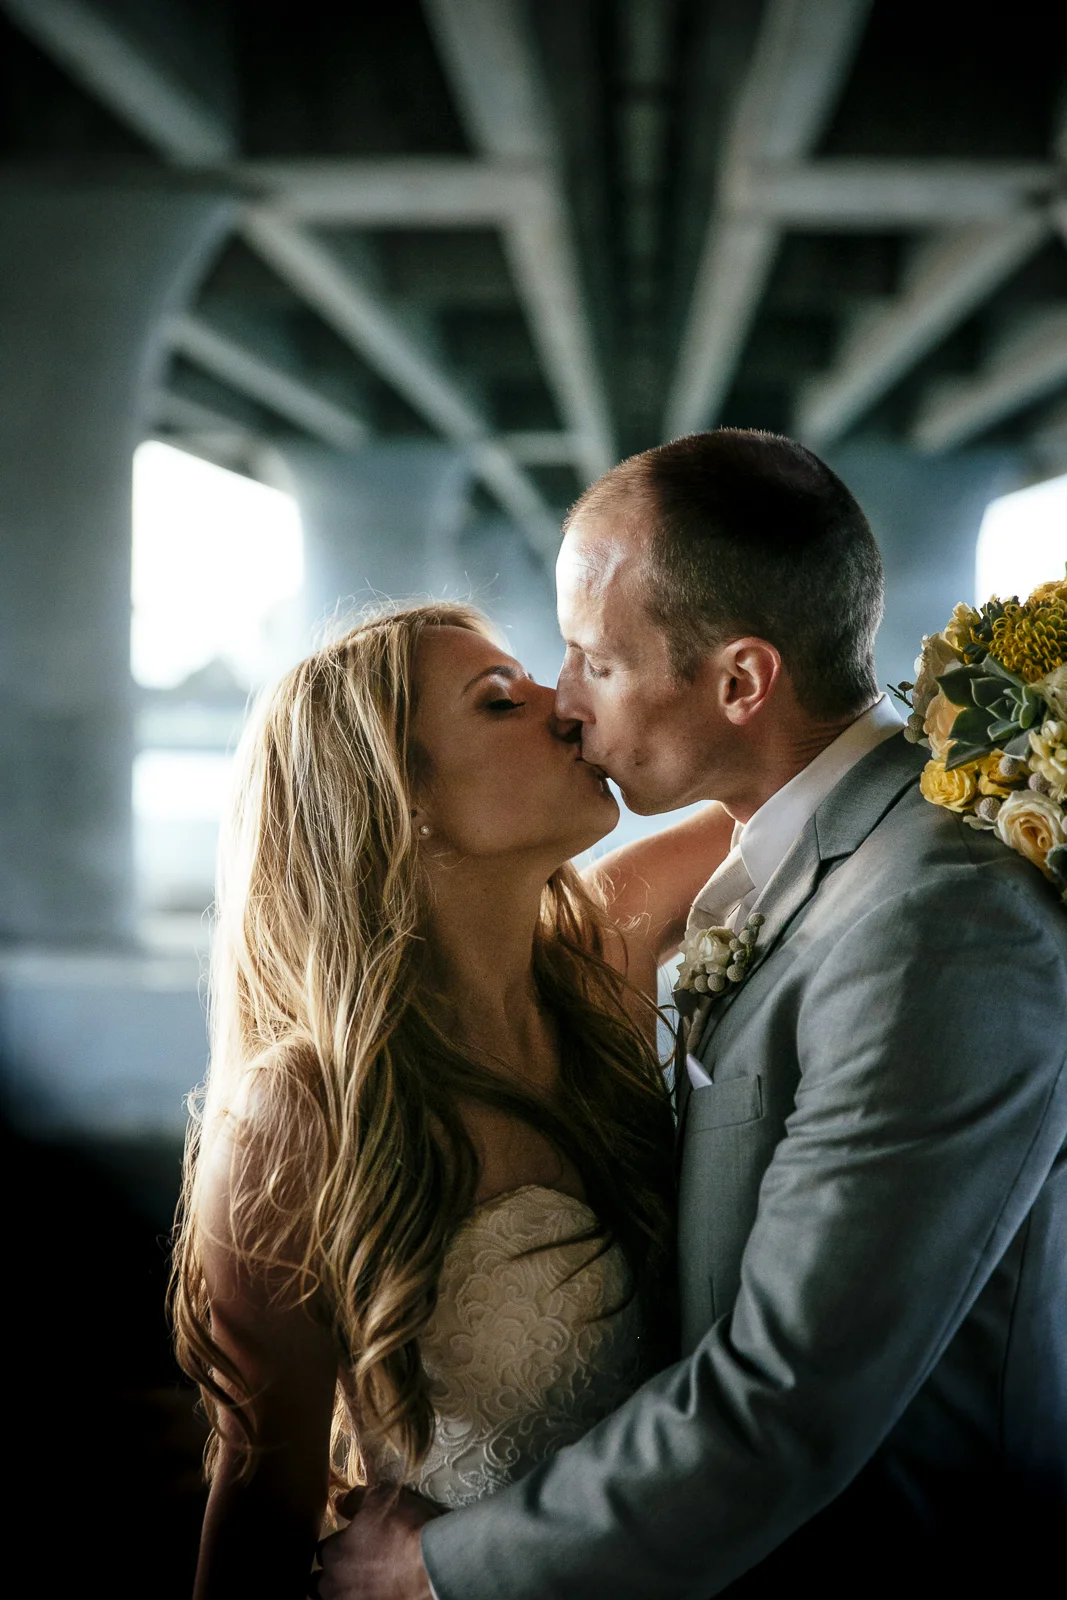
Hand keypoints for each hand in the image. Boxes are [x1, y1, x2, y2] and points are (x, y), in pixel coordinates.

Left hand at [312, 1485, 440, 1599]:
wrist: (432, 1566)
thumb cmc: (404, 1528)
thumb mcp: (381, 1498)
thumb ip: (355, 1499)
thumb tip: (338, 1502)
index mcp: (334, 1553)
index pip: (322, 1550)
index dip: (336, 1544)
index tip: (348, 1542)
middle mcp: (336, 1585)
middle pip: (319, 1584)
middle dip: (330, 1575)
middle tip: (349, 1567)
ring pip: (334, 1599)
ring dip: (342, 1592)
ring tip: (359, 1584)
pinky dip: (362, 1598)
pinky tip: (375, 1592)